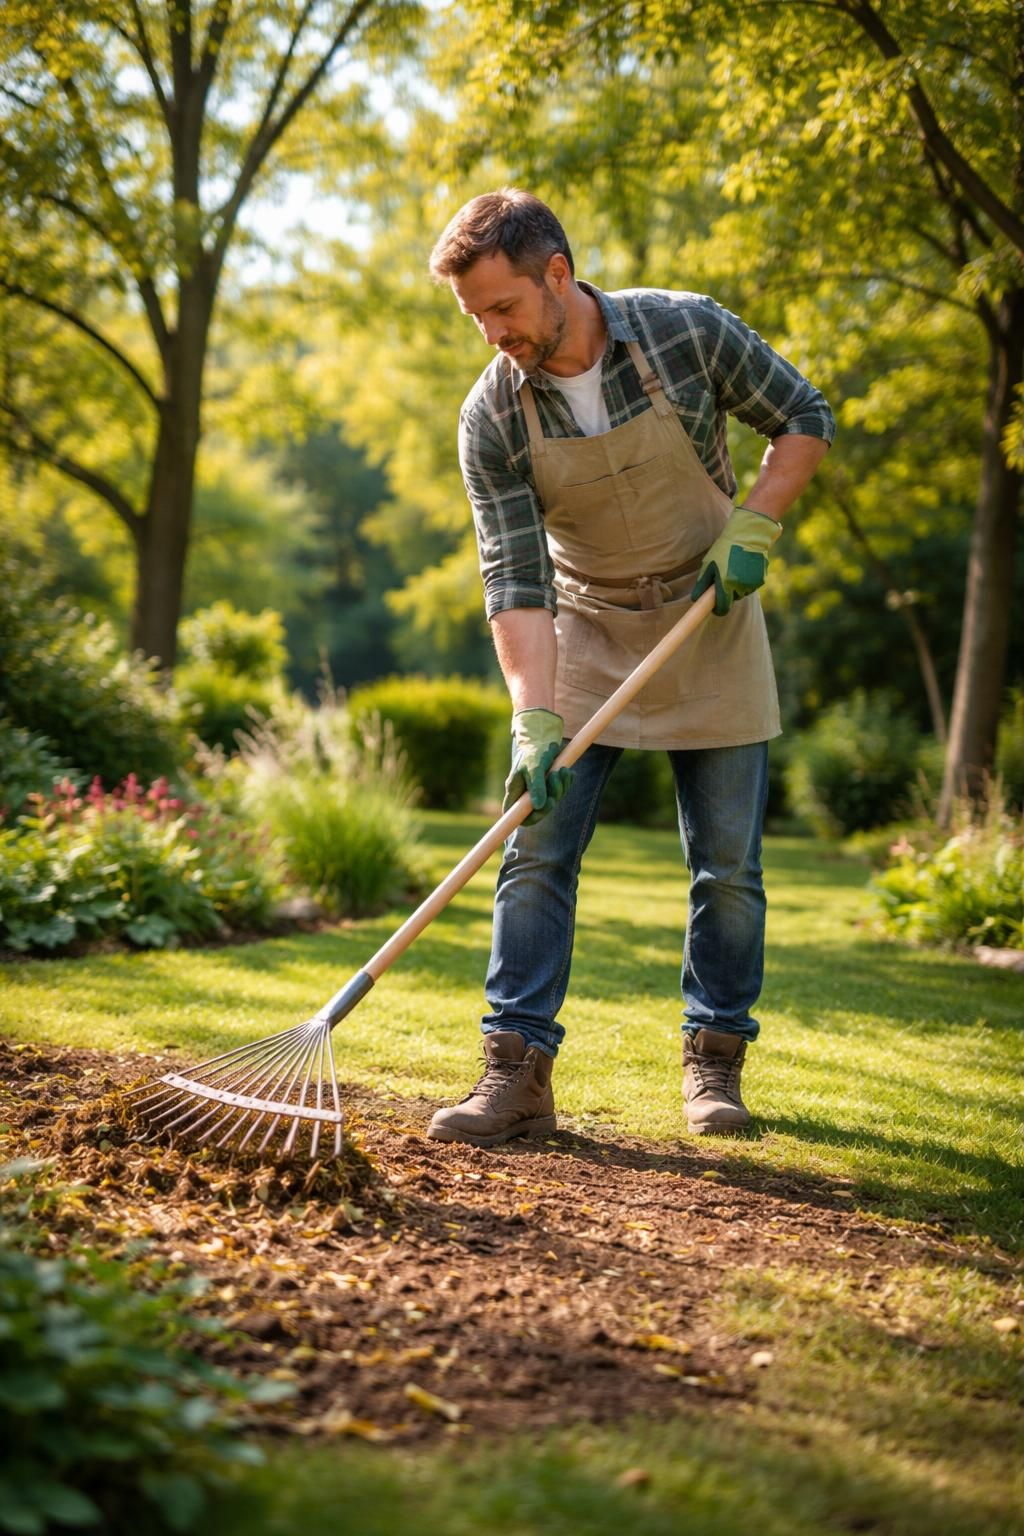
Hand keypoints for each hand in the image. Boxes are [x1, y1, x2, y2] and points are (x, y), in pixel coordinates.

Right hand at [503, 708, 574, 824]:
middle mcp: (525, 793)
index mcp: (515, 790)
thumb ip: (536, 787)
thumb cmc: (534, 751)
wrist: (543, 737)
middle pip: (538, 810)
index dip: (529, 818)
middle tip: (557, 781)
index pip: (515, 815)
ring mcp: (538, 789)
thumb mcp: (534, 768)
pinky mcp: (549, 784)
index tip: (543, 807)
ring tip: (563, 771)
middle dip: (552, 798)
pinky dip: (566, 782)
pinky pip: (560, 791)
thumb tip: (538, 807)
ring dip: (561, 787)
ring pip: (552, 800)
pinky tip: (567, 771)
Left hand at [691, 505, 781, 615]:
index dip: (717, 609)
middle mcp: (740, 587)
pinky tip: (746, 566)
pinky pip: (751, 586)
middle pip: (733, 599)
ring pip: (742, 592)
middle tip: (725, 575)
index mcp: (726, 584)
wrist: (749, 535)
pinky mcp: (761, 579)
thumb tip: (695, 599)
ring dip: (738, 586)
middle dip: (728, 592)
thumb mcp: (709, 564)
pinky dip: (748, 581)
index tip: (714, 607)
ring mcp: (752, 584)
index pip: (722, 608)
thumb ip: (702, 583)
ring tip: (735, 567)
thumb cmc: (724, 548)